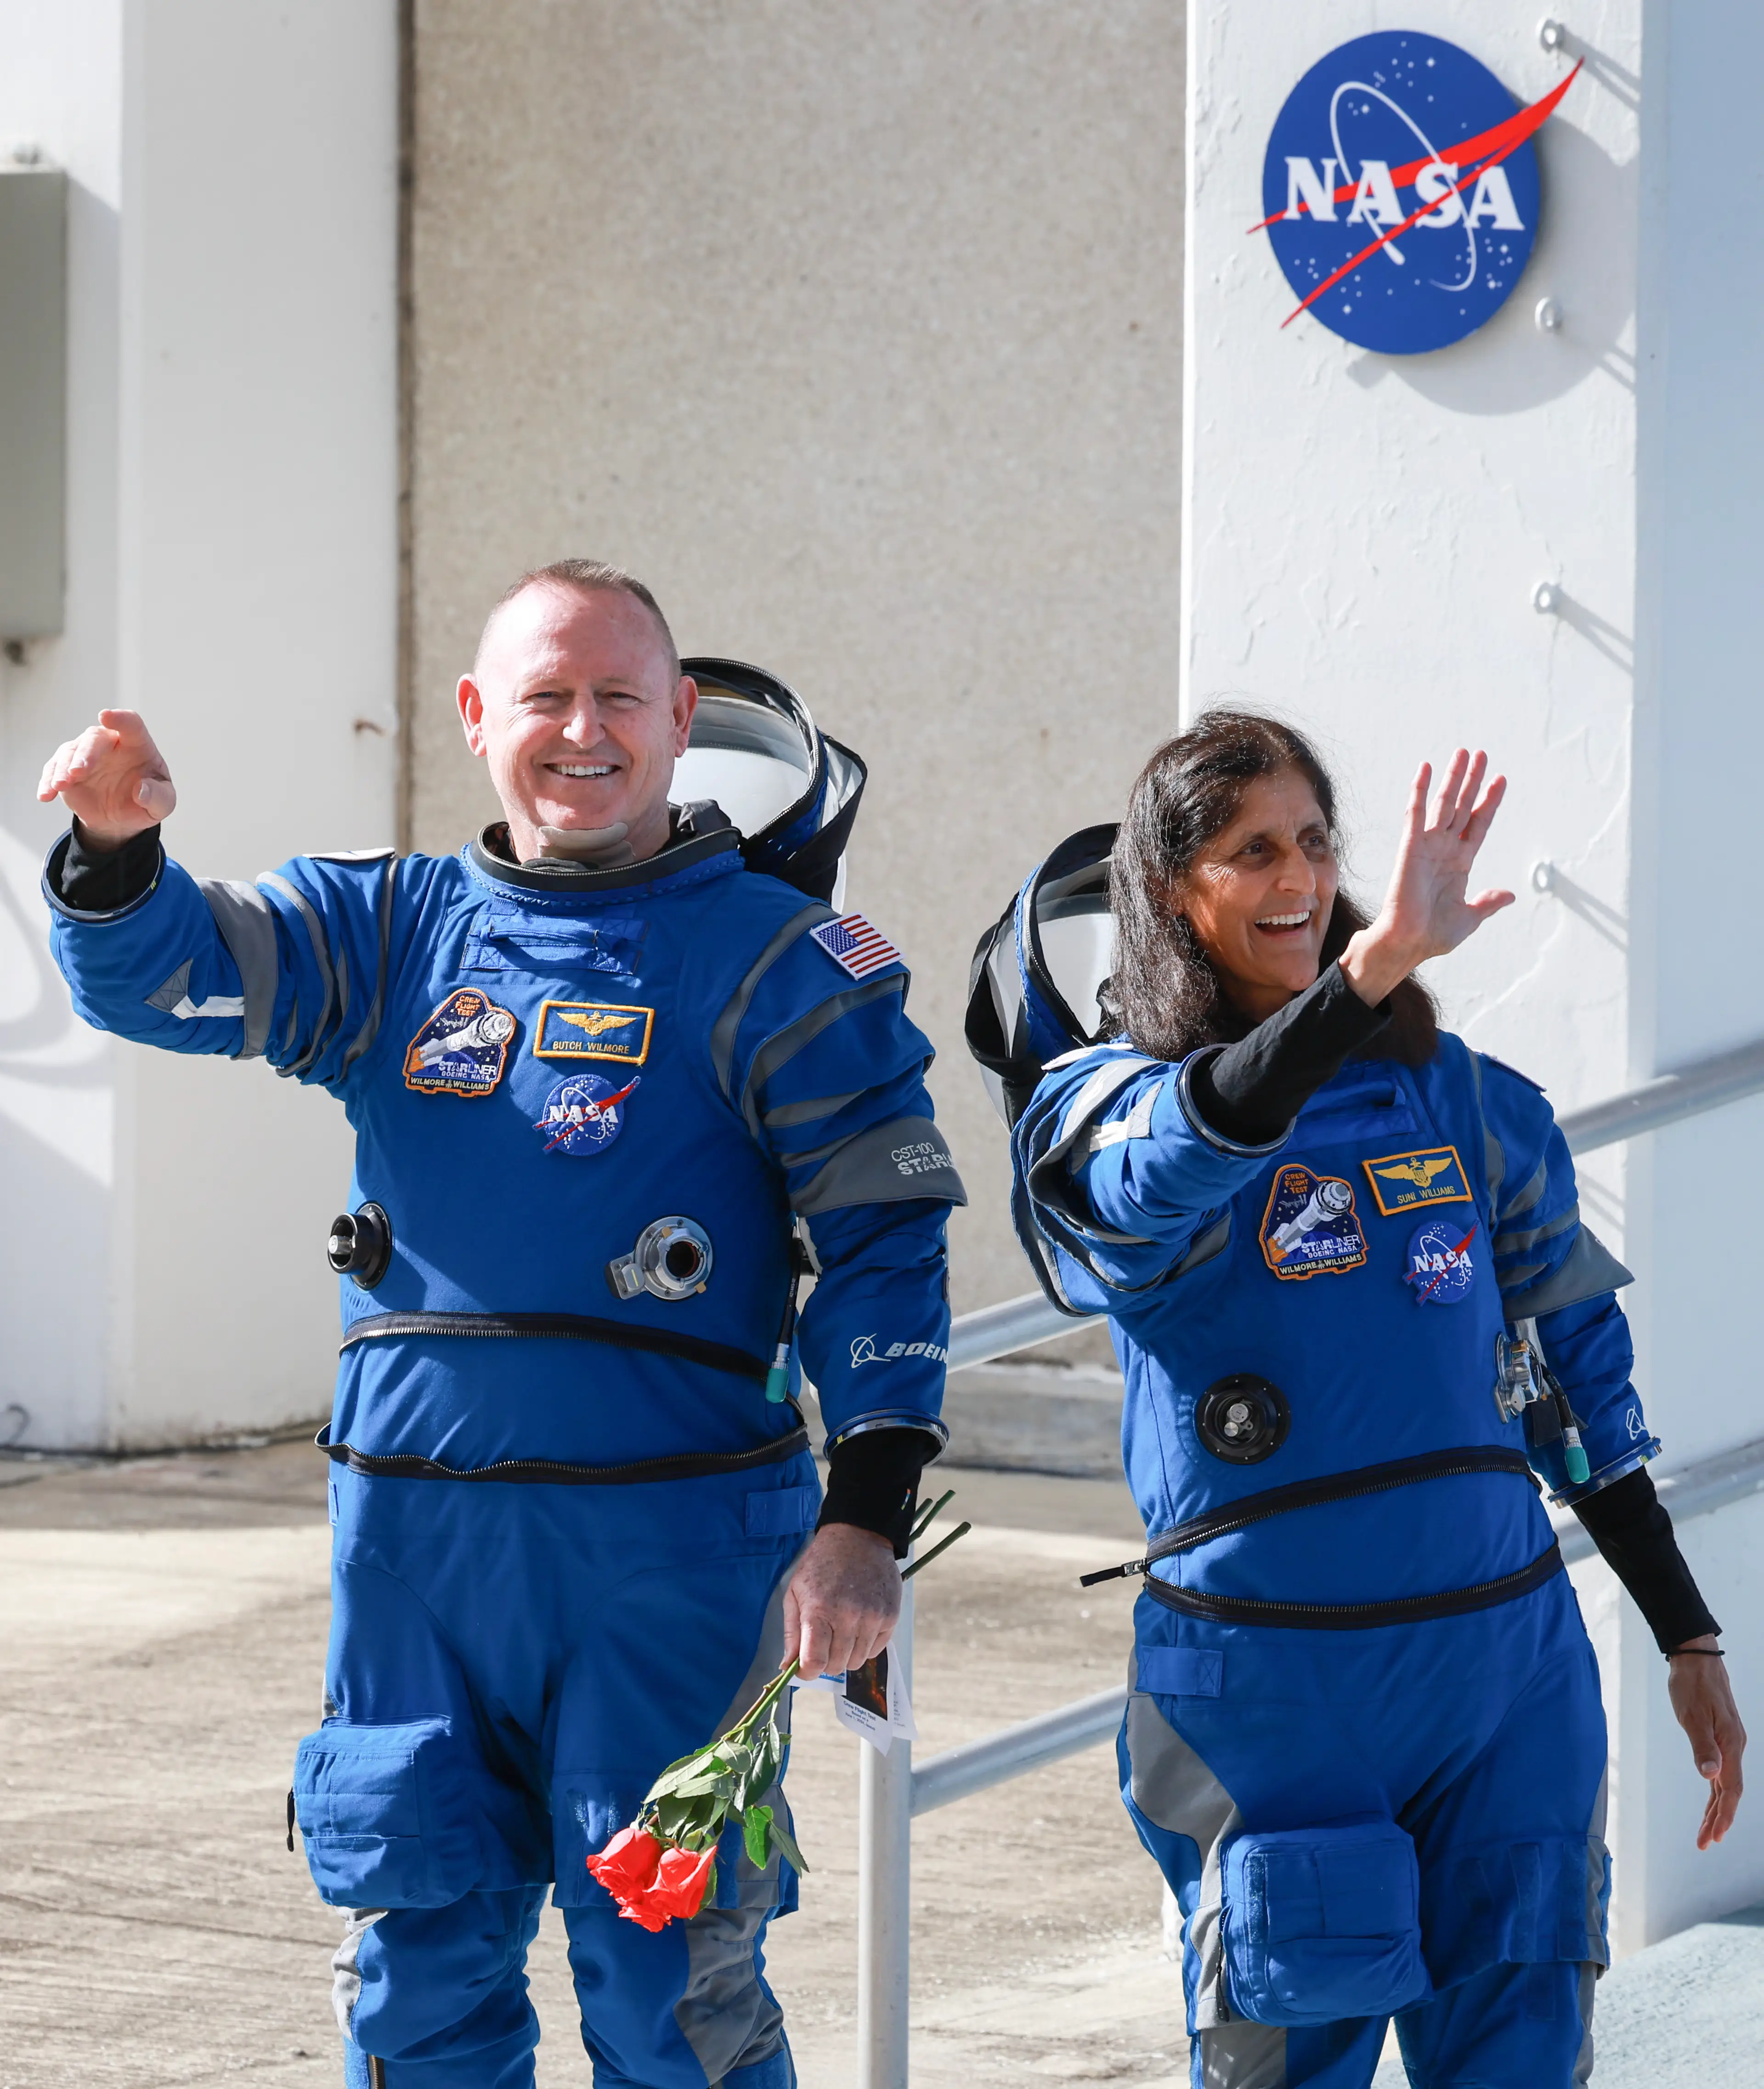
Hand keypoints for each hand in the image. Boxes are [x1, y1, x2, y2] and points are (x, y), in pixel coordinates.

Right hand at [37, 708, 175, 847]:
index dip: (120, 719)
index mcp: (137, 744)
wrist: (122, 818)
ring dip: (64, 768)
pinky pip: (54, 769)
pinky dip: (48, 781)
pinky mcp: (66, 768)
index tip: (105, 716)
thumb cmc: (147, 800)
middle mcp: (109, 744)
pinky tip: (46, 795)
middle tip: (79, 771)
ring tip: (60, 785)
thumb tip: (141, 791)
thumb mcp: (162, 805)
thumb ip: (157, 797)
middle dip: (85, 753)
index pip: (131, 724)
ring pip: (70, 751)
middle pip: (94, 738)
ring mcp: (85, 754)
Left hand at [781, 1523, 900, 1677]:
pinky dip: (865, 1645)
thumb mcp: (795, 1592)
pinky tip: (859, 1624)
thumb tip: (788, 1667)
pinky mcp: (890, 1617)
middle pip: (836, 1666)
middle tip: (824, 1641)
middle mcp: (848, 1617)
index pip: (815, 1662)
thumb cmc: (821, 1565)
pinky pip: (875, 1650)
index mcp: (819, 1610)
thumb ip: (792, 1632)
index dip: (807, 1672)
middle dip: (826, 1660)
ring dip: (846, 1654)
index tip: (805, 1668)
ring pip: (857, 1662)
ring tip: (842, 1630)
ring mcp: (872, 1618)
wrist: (858, 1537)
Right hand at [1339, 749, 1512, 1006]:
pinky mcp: (1410, 846)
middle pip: (1462, 806)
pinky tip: (1425, 769)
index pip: (1478, 825)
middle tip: (1481, 754)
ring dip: (1453, 778)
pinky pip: (1415, 813)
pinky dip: (1419, 790)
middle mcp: (1444, 849)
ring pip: (1444, 804)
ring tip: (1463, 753)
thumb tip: (1510, 894)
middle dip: (1472, 781)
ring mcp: (1427, 846)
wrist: (1408, 943)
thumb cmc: (1433, 936)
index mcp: (1460, 864)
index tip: (1501, 780)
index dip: (1489, 803)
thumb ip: (1488, 903)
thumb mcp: (1469, 918)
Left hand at [1669, 1639, 1745, 1848]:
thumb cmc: (1692, 1685)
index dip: (1723, 1815)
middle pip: (1729, 1792)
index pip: (1730, 1789)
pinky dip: (1715, 1789)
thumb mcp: (1692, 1715)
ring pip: (1725, 1784)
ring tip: (1706, 1831)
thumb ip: (1702, 1747)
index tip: (1713, 1837)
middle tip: (1705, 1843)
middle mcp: (1734, 1747)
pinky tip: (1711, 1800)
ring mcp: (1729, 1743)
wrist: (1696, 1659)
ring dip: (1716, 1808)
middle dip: (1718, 1819)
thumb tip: (1711, 1777)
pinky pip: (1721, 1771)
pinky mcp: (1720, 1738)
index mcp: (1731, 1745)